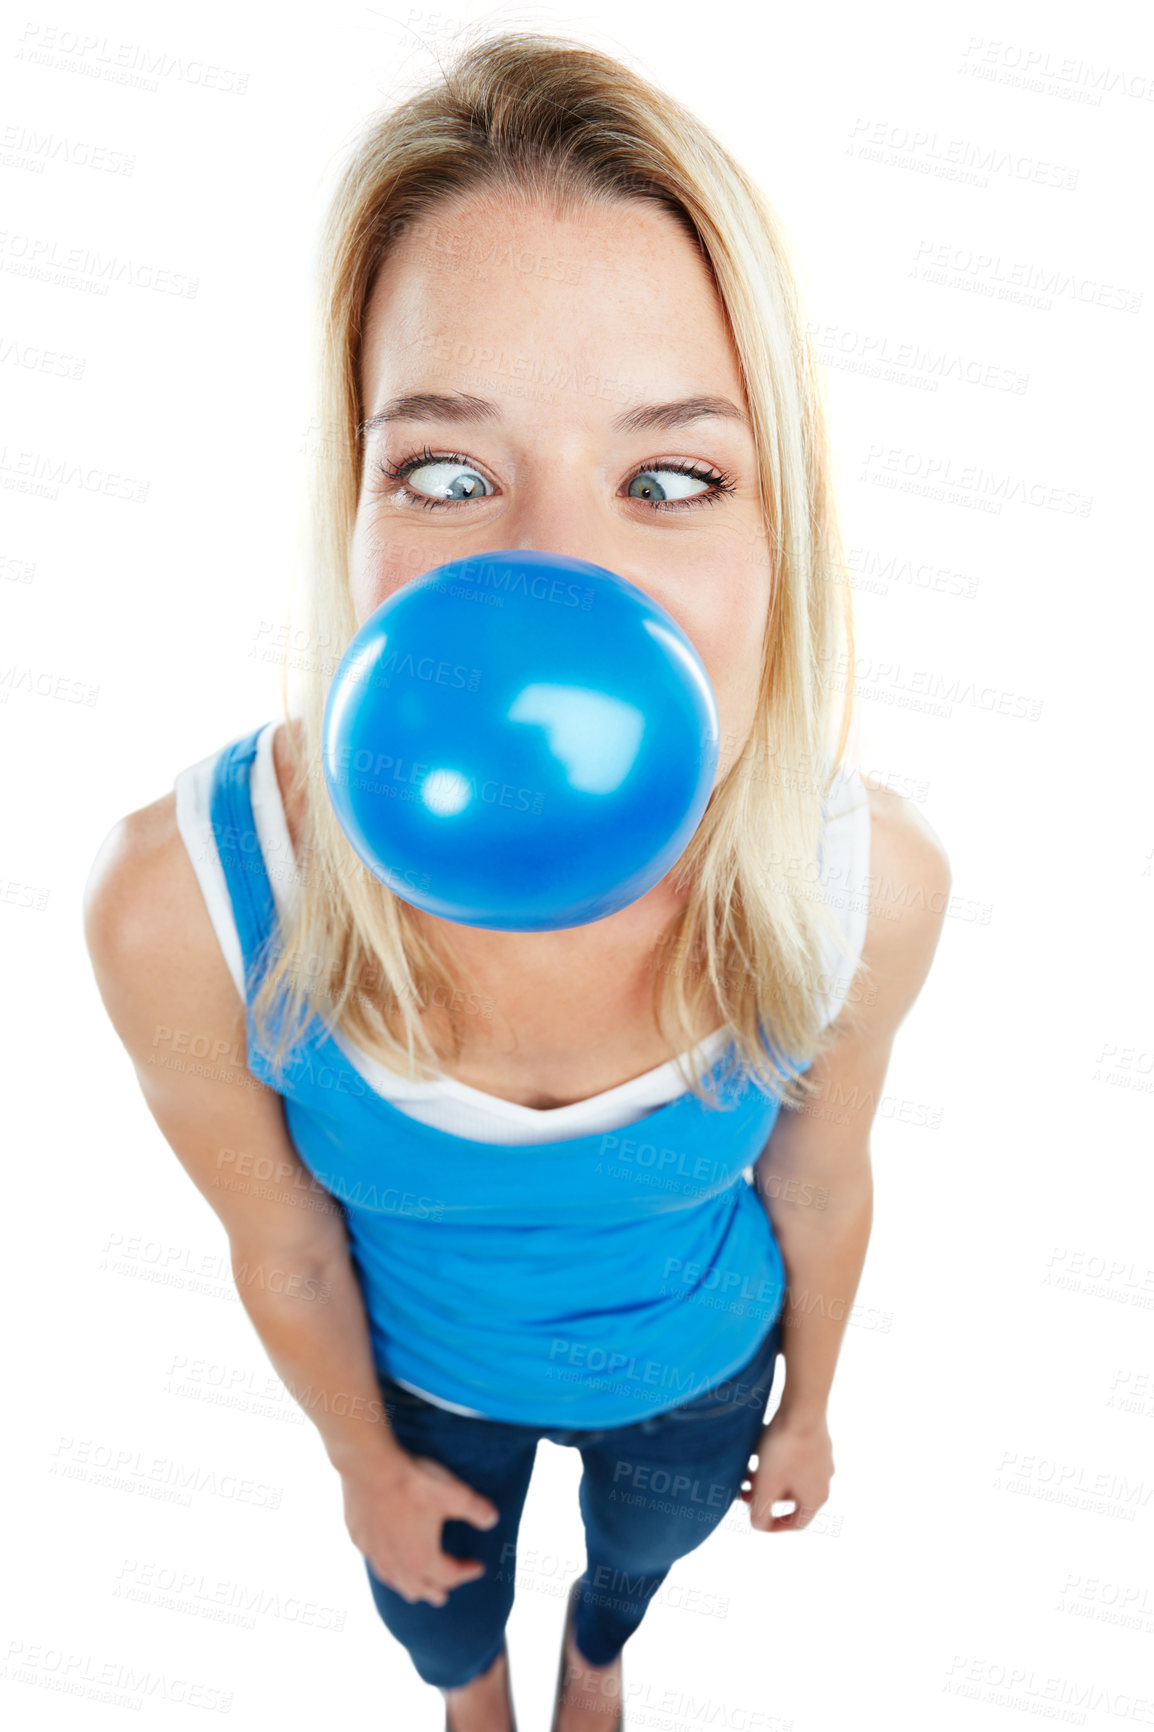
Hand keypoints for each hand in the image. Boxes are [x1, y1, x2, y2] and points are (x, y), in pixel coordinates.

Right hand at [340, 1451, 500, 1605]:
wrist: (370, 1466)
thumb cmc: (413, 1483)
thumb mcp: (455, 1494)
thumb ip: (477, 1510)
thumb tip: (492, 1520)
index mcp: (423, 1559)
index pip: (451, 1575)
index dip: (467, 1571)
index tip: (478, 1566)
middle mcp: (397, 1565)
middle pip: (420, 1589)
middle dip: (436, 1590)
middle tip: (445, 1592)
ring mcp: (374, 1554)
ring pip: (394, 1582)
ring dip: (409, 1586)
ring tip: (416, 1588)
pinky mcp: (358, 1538)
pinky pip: (375, 1562)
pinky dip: (387, 1566)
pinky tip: (387, 1557)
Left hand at [738, 1409, 833, 1532]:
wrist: (802, 1407)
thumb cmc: (785, 1450)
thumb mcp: (766, 1486)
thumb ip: (760, 1512)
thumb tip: (758, 1525)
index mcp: (816, 1497)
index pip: (797, 1522)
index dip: (775, 1526)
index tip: (756, 1521)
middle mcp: (823, 1479)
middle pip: (790, 1497)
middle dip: (764, 1495)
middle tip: (742, 1489)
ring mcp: (821, 1457)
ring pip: (790, 1474)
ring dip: (767, 1476)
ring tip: (745, 1468)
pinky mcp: (815, 1437)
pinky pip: (793, 1455)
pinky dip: (775, 1458)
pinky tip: (756, 1449)